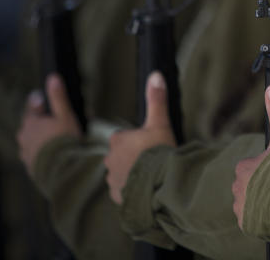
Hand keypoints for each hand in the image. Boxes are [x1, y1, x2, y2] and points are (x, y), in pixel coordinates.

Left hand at [16, 73, 81, 174]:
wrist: (62, 170)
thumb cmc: (64, 140)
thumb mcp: (64, 115)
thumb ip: (58, 97)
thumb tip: (52, 77)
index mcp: (31, 123)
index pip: (31, 109)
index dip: (38, 103)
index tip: (42, 99)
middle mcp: (24, 138)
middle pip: (30, 126)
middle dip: (40, 122)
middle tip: (53, 121)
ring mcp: (26, 153)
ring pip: (32, 141)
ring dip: (40, 139)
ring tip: (54, 140)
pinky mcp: (31, 166)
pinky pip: (35, 156)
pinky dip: (42, 153)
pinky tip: (53, 154)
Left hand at [104, 71, 176, 204]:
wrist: (159, 184)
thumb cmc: (159, 151)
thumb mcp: (160, 123)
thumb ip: (156, 99)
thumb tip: (155, 74)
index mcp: (117, 141)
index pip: (123, 138)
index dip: (137, 141)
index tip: (150, 145)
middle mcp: (109, 160)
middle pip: (120, 156)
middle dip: (132, 158)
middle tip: (151, 160)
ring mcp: (111, 180)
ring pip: (120, 174)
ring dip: (131, 174)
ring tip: (149, 176)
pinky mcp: (116, 196)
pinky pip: (122, 191)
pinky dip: (131, 190)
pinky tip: (145, 189)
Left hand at [232, 85, 269, 229]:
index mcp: (243, 168)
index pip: (253, 166)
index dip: (269, 167)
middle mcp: (237, 189)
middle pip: (251, 184)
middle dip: (264, 185)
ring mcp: (241, 208)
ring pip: (251, 202)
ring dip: (264, 201)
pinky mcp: (247, 224)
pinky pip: (253, 219)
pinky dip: (263, 217)